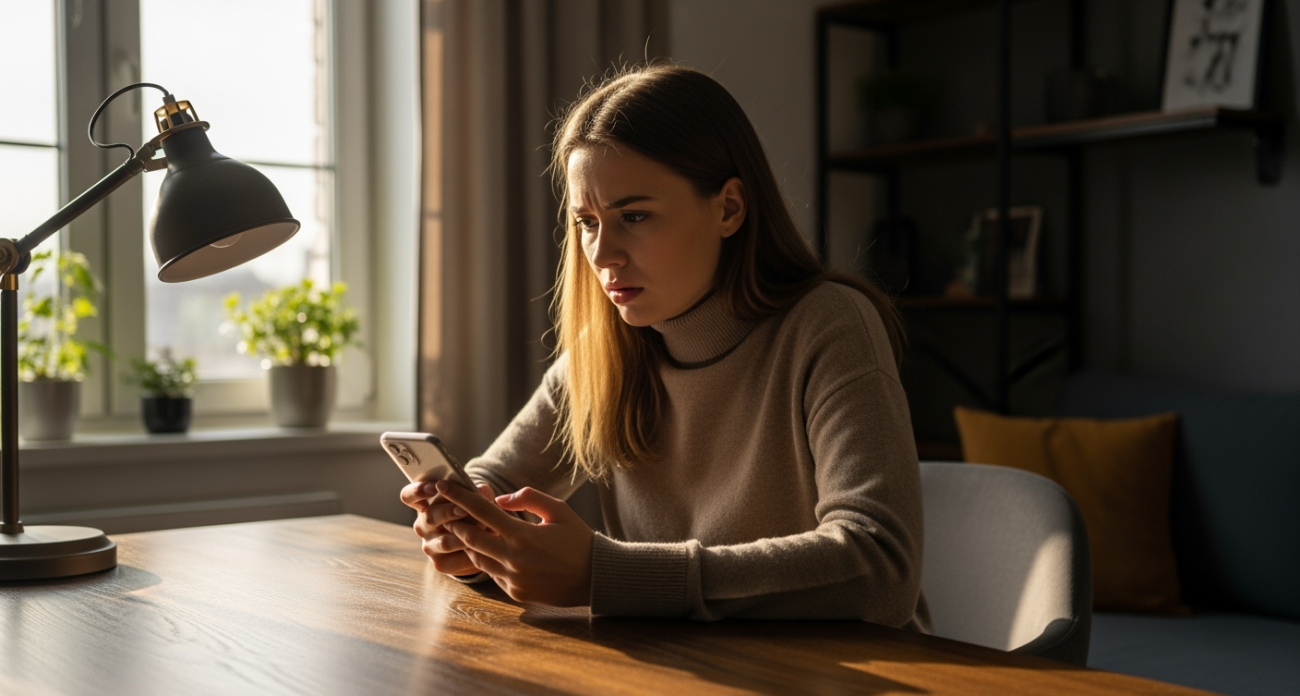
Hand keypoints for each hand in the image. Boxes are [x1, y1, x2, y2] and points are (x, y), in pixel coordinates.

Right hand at [401, 480, 496, 575]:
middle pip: (429, 518)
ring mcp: (429, 546)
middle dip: (448, 512)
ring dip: (466, 535)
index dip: (418, 491)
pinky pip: (455, 559)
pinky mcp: (440, 563)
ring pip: (445, 541)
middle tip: (464, 510)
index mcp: (425, 505)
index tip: (433, 488)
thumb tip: (482, 489)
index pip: (409, 496)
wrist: (480, 544)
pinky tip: (485, 547)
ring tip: (486, 528)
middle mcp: (423, 526)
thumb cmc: (473, 515)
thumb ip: (477, 494)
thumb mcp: (474, 501)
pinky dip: (472, 553)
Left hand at [435, 480, 593, 606]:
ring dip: (471, 543)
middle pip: (470, 538)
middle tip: (449, 511)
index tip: (443, 486)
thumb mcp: (559, 510)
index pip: (481, 512)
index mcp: (523, 535)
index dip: (460, 496)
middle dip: (456, 522)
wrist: (595, 578)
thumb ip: (528, 498)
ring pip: (477, 558)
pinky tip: (495, 551)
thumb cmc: (578, 540)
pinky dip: (489, 560)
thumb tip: (500, 499)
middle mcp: (513, 559)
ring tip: (469, 530)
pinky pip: (492, 574)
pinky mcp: (514, 592)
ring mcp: (512, 579)